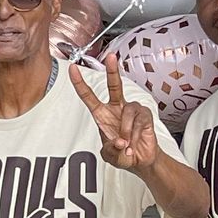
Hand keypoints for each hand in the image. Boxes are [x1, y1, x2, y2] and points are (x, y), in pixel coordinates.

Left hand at [70, 53, 159, 173]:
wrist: (141, 160)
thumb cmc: (123, 153)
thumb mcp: (110, 156)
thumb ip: (110, 150)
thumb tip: (119, 141)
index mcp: (102, 114)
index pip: (89, 96)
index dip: (80, 83)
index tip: (73, 69)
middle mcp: (117, 108)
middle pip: (114, 85)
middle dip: (112, 70)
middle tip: (111, 57)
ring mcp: (131, 110)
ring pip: (128, 111)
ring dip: (126, 130)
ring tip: (126, 144)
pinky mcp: (145, 115)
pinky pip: (139, 120)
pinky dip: (135, 135)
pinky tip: (134, 142)